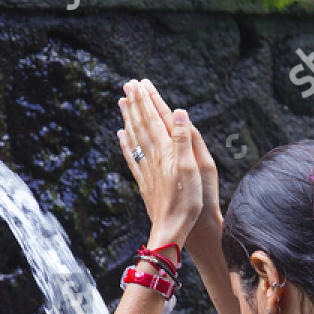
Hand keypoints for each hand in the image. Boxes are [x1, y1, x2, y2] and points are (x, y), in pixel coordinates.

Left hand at [135, 81, 221, 251]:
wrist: (171, 229)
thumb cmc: (187, 202)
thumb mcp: (192, 169)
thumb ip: (183, 139)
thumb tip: (178, 112)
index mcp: (166, 151)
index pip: (153, 119)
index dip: (147, 101)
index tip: (139, 83)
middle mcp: (153, 157)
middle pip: (141, 125)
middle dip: (135, 104)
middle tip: (128, 84)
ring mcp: (146, 169)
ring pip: (134, 138)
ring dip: (128, 118)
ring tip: (122, 102)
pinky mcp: (144, 181)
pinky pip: (132, 157)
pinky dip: (126, 143)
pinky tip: (121, 136)